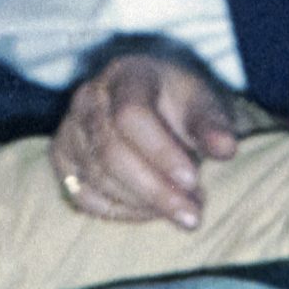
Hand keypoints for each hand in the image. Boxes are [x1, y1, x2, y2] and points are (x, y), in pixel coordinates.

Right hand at [47, 52, 239, 228]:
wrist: (152, 104)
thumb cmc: (179, 105)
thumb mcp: (202, 104)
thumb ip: (213, 125)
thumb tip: (226, 149)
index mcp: (125, 74)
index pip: (131, 115)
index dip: (160, 152)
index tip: (193, 179)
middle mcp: (88, 98)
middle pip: (111, 152)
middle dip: (155, 190)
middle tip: (193, 214)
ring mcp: (70, 129)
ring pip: (97, 178)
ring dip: (143, 203)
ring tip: (181, 210)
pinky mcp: (62, 159)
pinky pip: (82, 195)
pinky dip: (119, 211)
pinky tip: (149, 210)